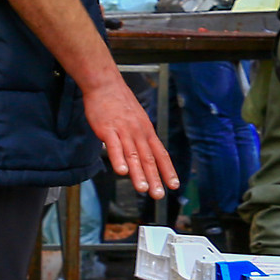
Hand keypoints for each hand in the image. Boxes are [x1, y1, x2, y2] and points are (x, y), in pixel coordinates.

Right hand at [83, 76, 178, 199]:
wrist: (105, 84)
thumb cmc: (120, 103)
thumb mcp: (137, 120)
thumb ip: (140, 138)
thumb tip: (144, 154)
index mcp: (147, 131)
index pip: (161, 154)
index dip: (167, 170)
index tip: (174, 185)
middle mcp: (139, 133)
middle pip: (149, 159)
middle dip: (155, 178)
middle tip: (159, 195)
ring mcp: (124, 131)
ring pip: (133, 155)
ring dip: (139, 174)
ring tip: (143, 189)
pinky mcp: (107, 129)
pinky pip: (114, 146)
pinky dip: (118, 159)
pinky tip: (122, 171)